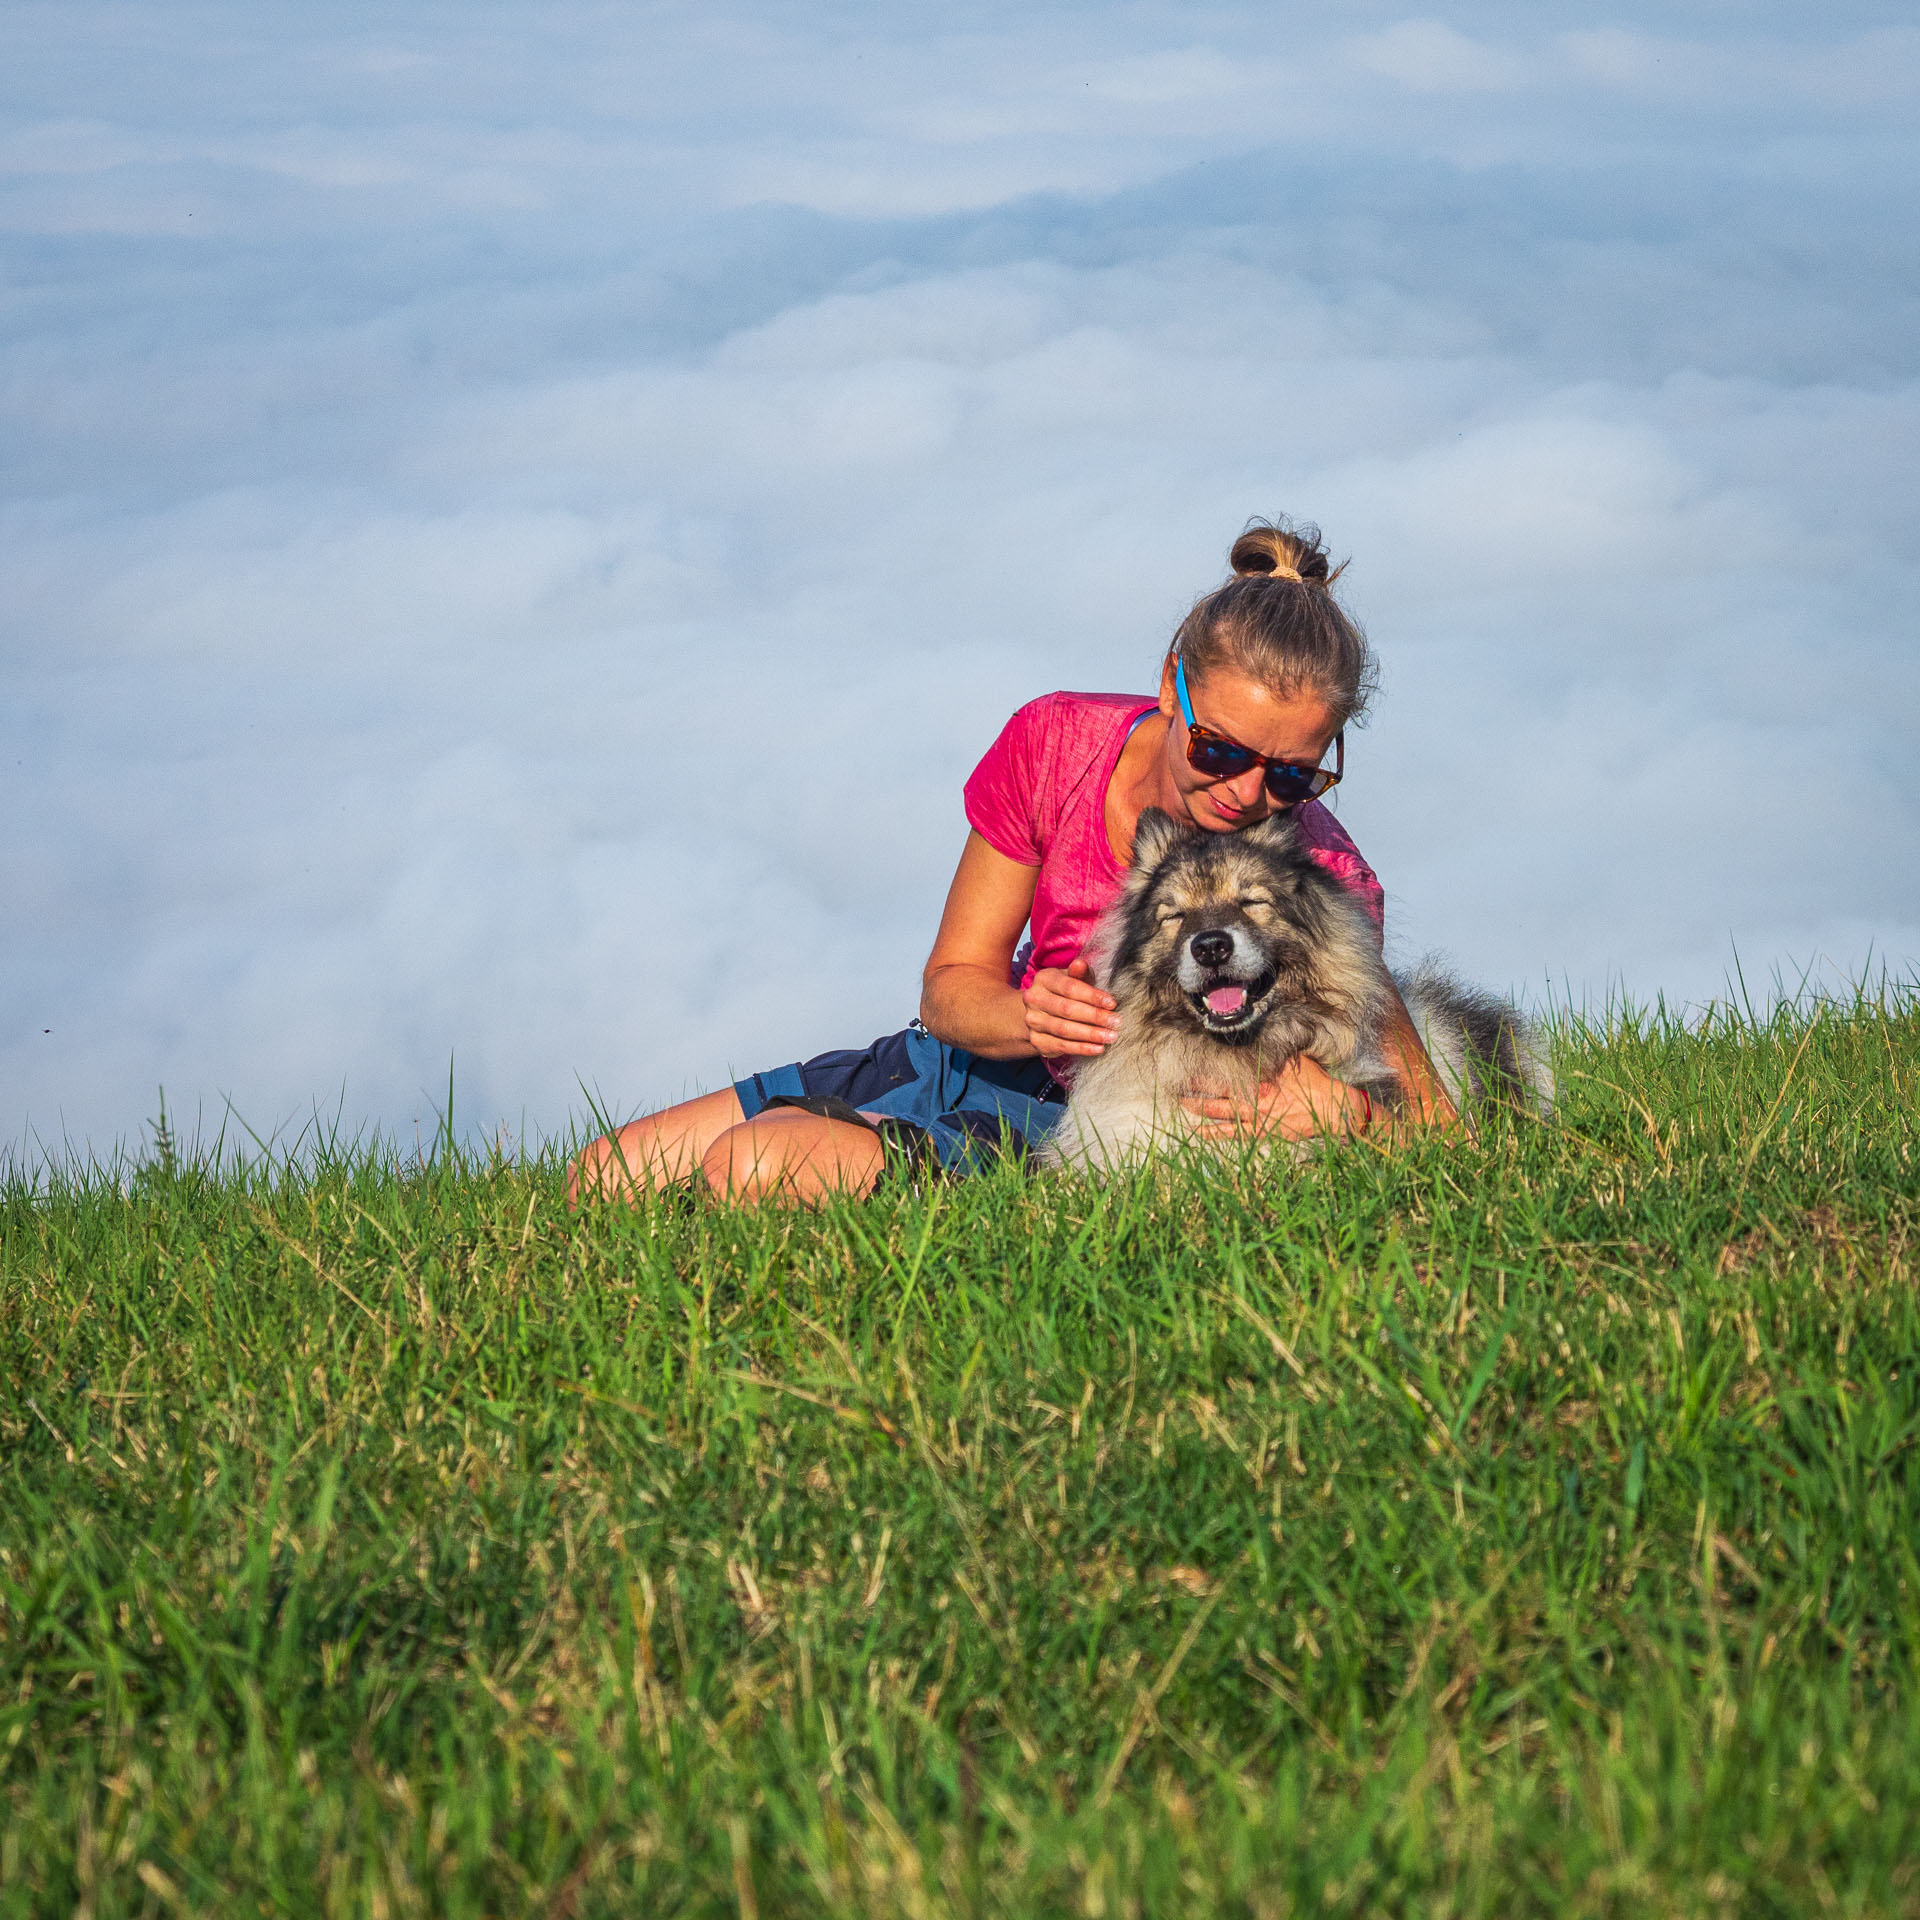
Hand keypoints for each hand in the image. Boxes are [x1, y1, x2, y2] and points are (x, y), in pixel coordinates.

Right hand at [1023, 958, 1120, 1058]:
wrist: (1041, 1013)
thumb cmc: (1065, 993)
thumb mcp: (1073, 979)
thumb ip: (1080, 973)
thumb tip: (1080, 965)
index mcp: (1044, 979)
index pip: (1069, 987)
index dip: (1092, 996)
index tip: (1112, 1003)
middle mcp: (1034, 999)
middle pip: (1067, 1009)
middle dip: (1095, 1016)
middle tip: (1116, 1022)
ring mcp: (1033, 1021)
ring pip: (1064, 1029)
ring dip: (1090, 1034)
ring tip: (1110, 1036)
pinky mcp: (1037, 1041)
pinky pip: (1061, 1046)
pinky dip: (1081, 1048)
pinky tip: (1098, 1048)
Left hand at [1180, 1054, 1368, 1140]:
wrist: (1331, 1109)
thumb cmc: (1315, 1082)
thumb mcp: (1296, 1059)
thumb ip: (1277, 1051)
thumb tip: (1269, 1032)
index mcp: (1260, 1076)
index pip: (1227, 1070)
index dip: (1207, 1069)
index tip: (1189, 1063)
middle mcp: (1252, 1096)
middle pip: (1216, 1090)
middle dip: (1196, 1087)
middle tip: (1178, 1082)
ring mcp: (1255, 1116)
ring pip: (1218, 1112)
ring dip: (1198, 1107)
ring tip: (1182, 1102)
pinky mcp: (1260, 1133)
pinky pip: (1231, 1134)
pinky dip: (1212, 1133)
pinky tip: (1198, 1132)